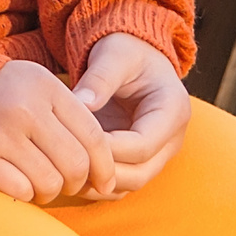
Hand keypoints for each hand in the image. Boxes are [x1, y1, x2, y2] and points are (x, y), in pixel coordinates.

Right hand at [0, 58, 115, 202]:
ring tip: (38, 182)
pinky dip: (24, 194)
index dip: (105, 167)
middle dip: (77, 184)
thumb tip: (106, 170)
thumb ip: (72, 117)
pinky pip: (20, 191)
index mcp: (45, 87)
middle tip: (66, 184)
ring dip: (49, 192)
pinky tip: (15, 182)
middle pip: (76, 165)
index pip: (94, 137)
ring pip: (50, 184)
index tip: (104, 183)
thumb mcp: (37, 88)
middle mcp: (24, 108)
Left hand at [70, 33, 191, 194]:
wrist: (135, 56)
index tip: (74, 141)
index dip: (107, 150)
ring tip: (62, 171)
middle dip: (101, 174)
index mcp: (173, 110)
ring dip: (96, 184)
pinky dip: (96, 184)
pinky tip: (69, 172)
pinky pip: (120, 183)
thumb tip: (80, 103)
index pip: (142, 145)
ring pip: (129, 185)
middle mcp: (171, 139)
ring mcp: (157, 153)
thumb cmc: (126, 50)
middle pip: (139, 173)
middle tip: (64, 163)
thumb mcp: (114, 55)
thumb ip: (100, 78)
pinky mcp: (140, 160)